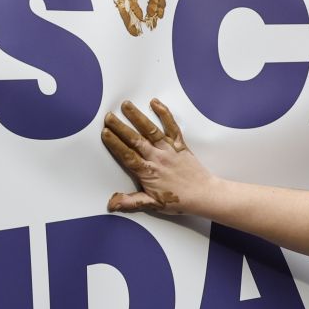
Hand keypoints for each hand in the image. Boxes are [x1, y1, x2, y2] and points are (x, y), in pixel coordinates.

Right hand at [102, 99, 215, 214]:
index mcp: (148, 172)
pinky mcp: (180, 144)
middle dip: (121, 127)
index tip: (105, 132)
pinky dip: (164, 113)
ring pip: (150, 130)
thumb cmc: (179, 201)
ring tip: (126, 105)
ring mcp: (169, 149)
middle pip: (136, 140)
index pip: (128, 155)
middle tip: (109, 116)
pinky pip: (171, 126)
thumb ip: (131, 202)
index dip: (115, 143)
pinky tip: (155, 103)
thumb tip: (111, 203)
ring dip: (137, 116)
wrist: (203, 195)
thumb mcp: (152, 204)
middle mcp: (157, 158)